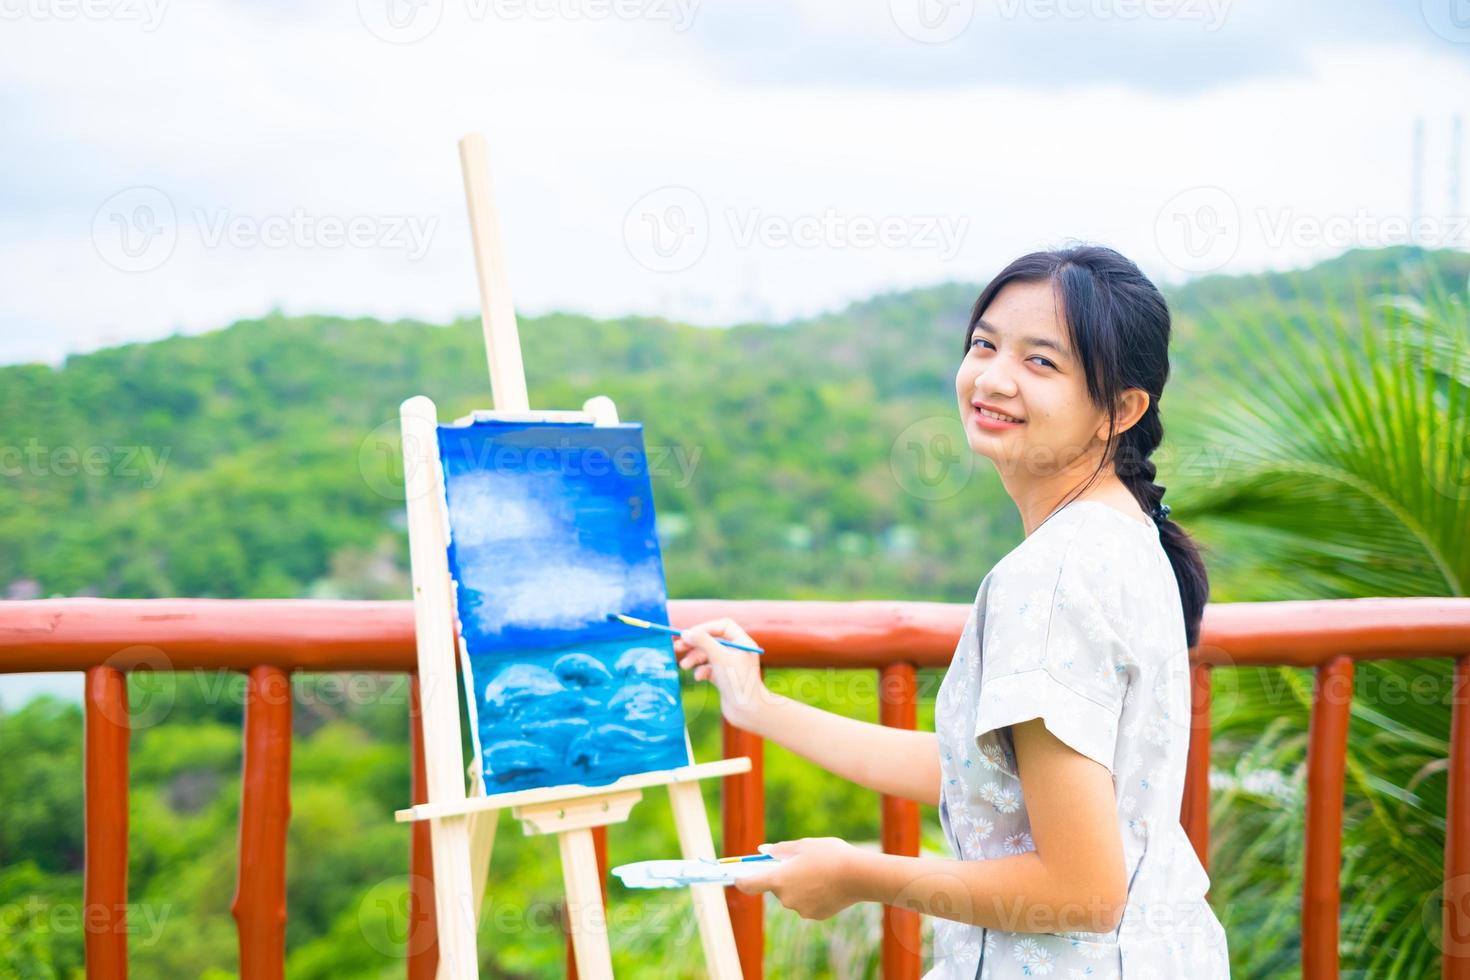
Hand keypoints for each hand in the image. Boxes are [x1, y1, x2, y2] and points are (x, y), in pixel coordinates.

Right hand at [673, 617, 770, 729]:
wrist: (748, 712)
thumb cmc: (738, 681)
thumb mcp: (719, 657)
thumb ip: (703, 642)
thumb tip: (686, 633)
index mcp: (743, 642)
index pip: (722, 626)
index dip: (705, 628)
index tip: (689, 634)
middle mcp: (737, 652)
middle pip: (712, 640)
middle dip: (695, 644)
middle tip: (677, 646)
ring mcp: (730, 666)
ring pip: (708, 655)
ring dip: (694, 659)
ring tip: (684, 666)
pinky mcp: (724, 678)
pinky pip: (709, 669)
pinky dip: (701, 671)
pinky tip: (698, 678)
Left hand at [733, 838, 862, 919]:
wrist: (859, 876)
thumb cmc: (830, 855)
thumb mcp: (804, 845)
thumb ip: (780, 849)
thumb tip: (761, 851)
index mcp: (779, 879)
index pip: (749, 884)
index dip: (741, 879)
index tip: (737, 876)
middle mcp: (786, 898)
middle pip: (776, 887)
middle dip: (783, 876)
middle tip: (800, 863)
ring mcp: (800, 909)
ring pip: (793, 896)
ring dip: (799, 886)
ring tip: (819, 872)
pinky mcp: (815, 916)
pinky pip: (807, 904)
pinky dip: (812, 895)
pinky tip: (827, 884)